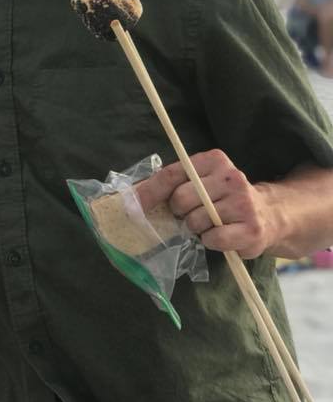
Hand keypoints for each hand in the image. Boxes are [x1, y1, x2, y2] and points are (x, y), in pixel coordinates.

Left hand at [135, 149, 272, 259]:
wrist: (270, 214)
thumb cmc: (223, 199)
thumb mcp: (200, 181)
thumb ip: (170, 183)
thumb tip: (131, 196)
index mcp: (214, 160)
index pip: (172, 174)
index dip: (150, 192)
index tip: (134, 207)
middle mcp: (231, 176)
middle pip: (181, 199)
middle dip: (179, 212)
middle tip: (191, 215)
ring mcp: (243, 202)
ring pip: (196, 221)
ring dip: (197, 228)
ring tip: (211, 224)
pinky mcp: (251, 228)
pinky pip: (213, 239)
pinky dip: (211, 241)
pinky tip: (222, 235)